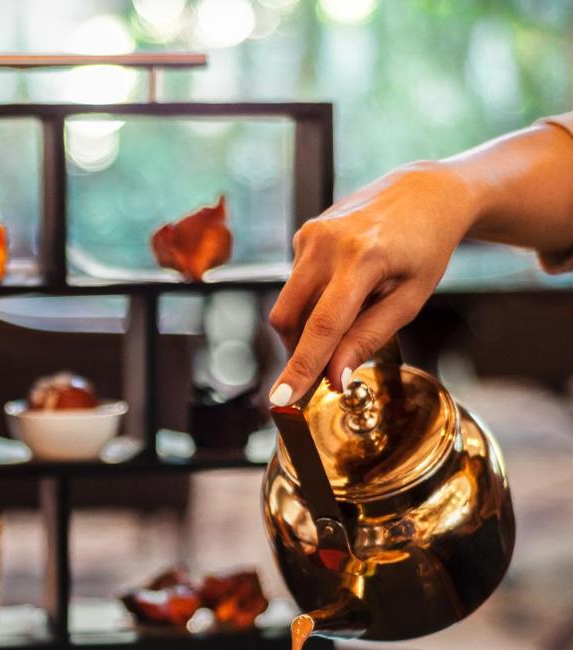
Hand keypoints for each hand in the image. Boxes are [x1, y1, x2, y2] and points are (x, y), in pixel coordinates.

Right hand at [268, 162, 477, 402]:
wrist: (425, 192)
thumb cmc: (425, 248)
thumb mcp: (409, 300)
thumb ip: (367, 338)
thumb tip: (334, 377)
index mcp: (362, 259)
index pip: (322, 326)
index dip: (301, 368)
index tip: (281, 399)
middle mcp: (328, 243)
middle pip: (290, 319)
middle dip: (300, 350)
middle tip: (327, 366)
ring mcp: (311, 235)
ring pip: (289, 305)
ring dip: (308, 325)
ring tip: (350, 312)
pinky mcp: (304, 233)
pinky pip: (296, 285)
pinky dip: (313, 300)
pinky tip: (344, 286)